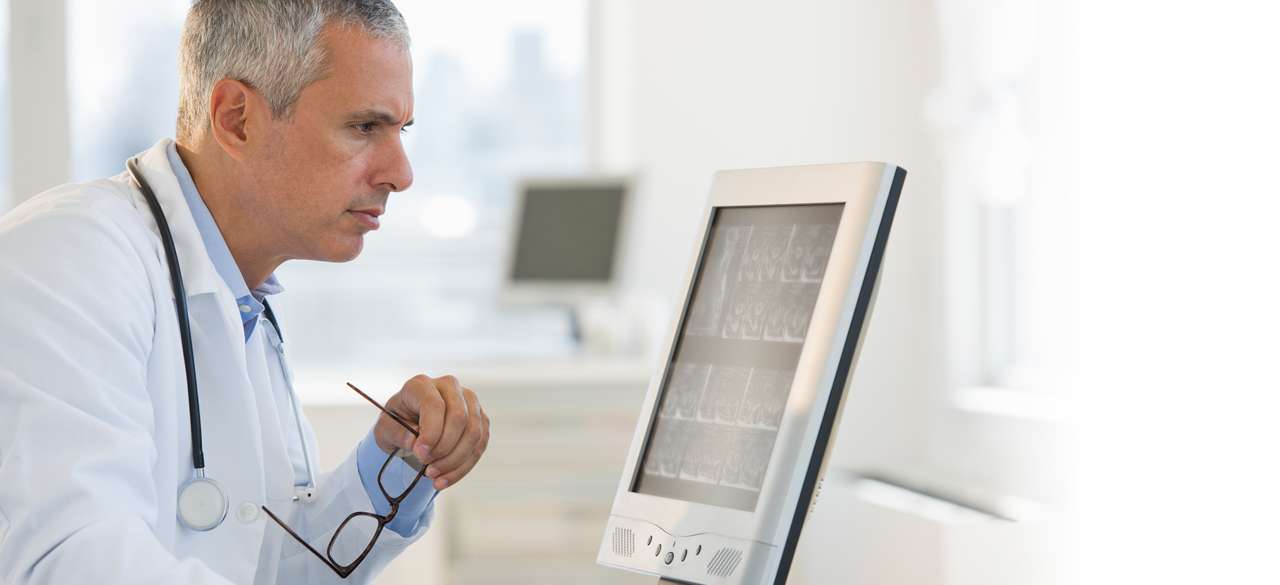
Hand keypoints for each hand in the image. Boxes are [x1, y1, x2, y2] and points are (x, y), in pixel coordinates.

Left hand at [373, 374, 488, 489]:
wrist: (409, 425)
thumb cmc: (396, 424)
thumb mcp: (384, 429)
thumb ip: (395, 433)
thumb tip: (413, 440)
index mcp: (421, 384)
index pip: (435, 405)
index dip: (431, 433)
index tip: (420, 455)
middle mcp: (449, 386)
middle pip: (459, 417)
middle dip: (444, 448)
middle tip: (426, 467)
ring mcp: (468, 401)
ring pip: (474, 432)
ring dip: (455, 460)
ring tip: (434, 475)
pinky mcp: (479, 418)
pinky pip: (480, 444)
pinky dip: (464, 466)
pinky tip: (446, 478)